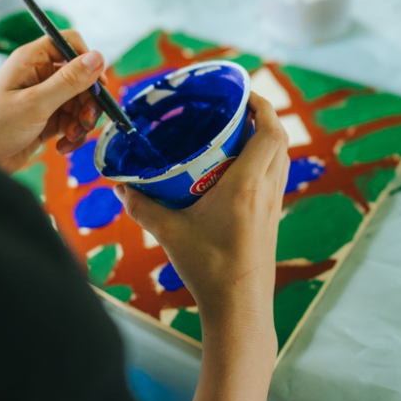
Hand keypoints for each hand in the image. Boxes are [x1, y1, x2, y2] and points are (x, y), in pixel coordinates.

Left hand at [0, 31, 101, 173]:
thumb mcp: (35, 104)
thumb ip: (69, 82)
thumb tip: (98, 57)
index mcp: (32, 60)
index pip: (69, 44)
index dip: (87, 61)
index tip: (97, 85)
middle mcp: (38, 76)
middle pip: (80, 78)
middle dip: (88, 101)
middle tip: (87, 121)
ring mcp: (42, 99)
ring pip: (78, 102)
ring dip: (82, 121)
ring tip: (72, 137)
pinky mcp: (44, 120)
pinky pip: (70, 121)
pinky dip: (73, 134)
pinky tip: (63, 146)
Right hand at [115, 94, 289, 344]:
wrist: (239, 309)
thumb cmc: (209, 269)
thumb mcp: (168, 232)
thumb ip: (141, 205)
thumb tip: (120, 185)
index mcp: (248, 184)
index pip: (270, 129)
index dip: (261, 103)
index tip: (240, 91)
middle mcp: (267, 190)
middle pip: (279, 138)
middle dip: (261, 116)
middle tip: (231, 109)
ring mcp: (274, 206)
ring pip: (280, 158)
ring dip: (264, 139)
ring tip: (233, 133)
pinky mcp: (272, 220)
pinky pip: (275, 178)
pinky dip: (263, 162)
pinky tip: (235, 171)